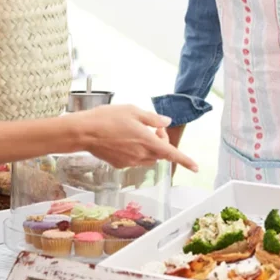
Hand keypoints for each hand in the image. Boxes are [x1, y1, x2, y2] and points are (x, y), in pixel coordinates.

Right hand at [74, 105, 198, 172]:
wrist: (84, 132)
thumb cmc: (107, 118)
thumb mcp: (133, 111)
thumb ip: (152, 119)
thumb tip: (166, 122)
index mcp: (147, 142)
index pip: (172, 153)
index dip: (185, 161)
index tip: (196, 167)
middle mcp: (140, 155)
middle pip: (160, 154)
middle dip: (162, 142)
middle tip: (153, 127)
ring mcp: (129, 162)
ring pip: (148, 158)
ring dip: (150, 148)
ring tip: (138, 132)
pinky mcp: (119, 165)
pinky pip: (135, 160)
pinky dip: (136, 151)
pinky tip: (124, 139)